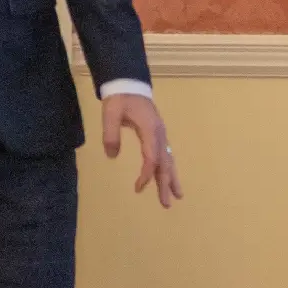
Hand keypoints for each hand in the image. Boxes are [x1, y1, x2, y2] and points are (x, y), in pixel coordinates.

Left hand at [102, 93, 182, 207]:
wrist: (129, 84)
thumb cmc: (120, 98)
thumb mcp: (110, 114)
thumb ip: (110, 134)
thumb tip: (112, 156)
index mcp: (150, 130)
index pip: (152, 159)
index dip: (146, 175)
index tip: (137, 189)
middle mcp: (160, 135)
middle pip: (165, 163)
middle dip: (165, 184)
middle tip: (166, 204)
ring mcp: (161, 134)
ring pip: (168, 160)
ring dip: (171, 178)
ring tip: (177, 196)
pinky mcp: (158, 134)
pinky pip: (165, 155)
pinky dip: (168, 168)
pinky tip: (168, 177)